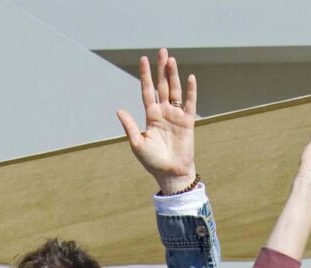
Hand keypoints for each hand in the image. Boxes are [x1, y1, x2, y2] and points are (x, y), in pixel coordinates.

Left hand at [116, 50, 198, 191]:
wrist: (171, 174)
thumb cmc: (153, 162)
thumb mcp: (137, 144)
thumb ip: (130, 126)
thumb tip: (119, 110)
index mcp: (151, 116)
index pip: (147, 91)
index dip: (145, 75)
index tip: (143, 59)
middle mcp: (164, 112)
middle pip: (162, 86)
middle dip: (161, 69)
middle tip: (162, 51)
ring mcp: (176, 116)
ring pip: (175, 90)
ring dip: (173, 75)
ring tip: (171, 60)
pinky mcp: (188, 122)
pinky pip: (190, 103)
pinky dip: (191, 91)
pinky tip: (190, 78)